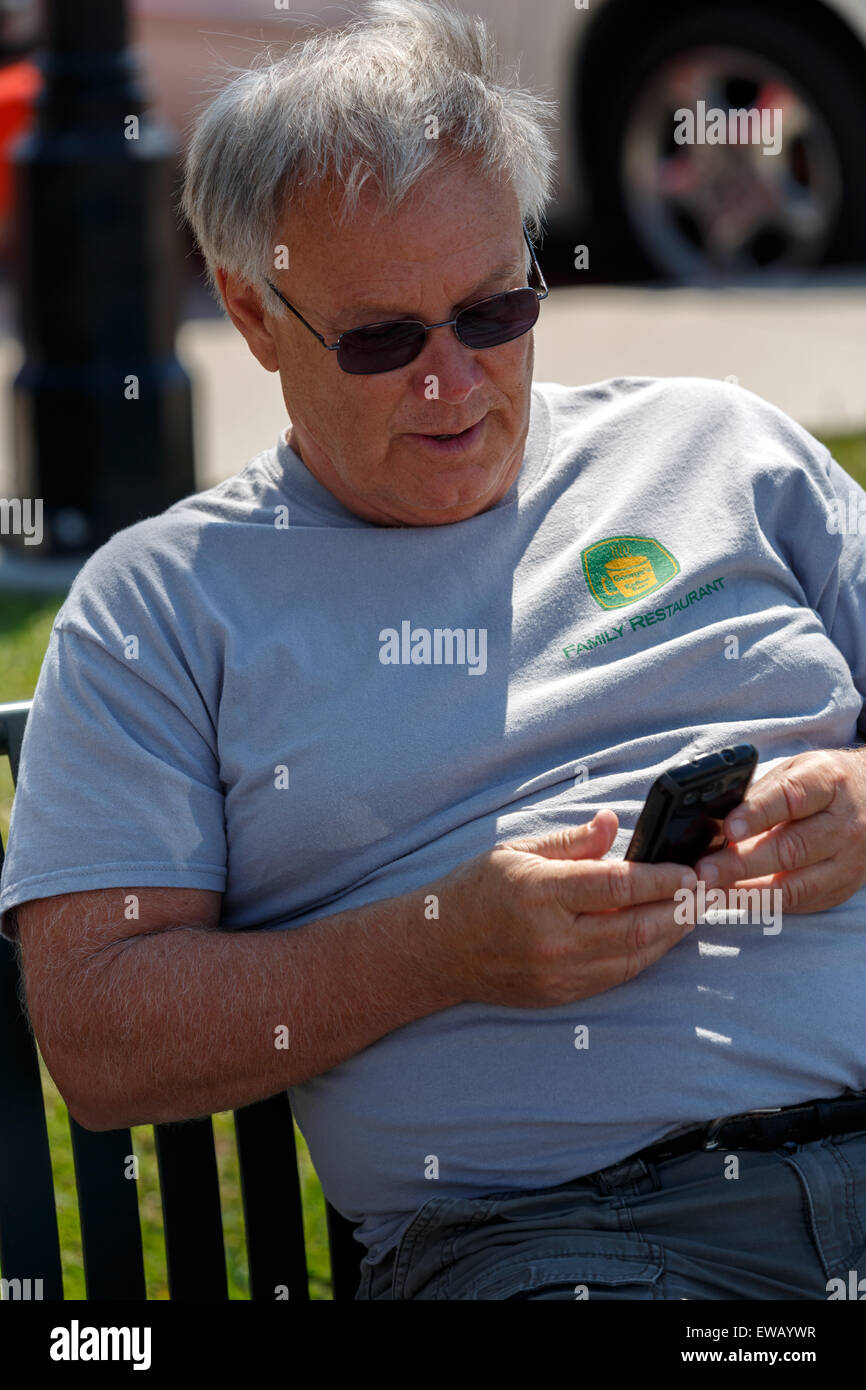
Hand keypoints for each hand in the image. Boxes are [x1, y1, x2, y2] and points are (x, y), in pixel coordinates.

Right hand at [435, 810, 696, 1007]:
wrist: (438, 949)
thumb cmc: (477, 892)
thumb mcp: (518, 851)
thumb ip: (572, 842)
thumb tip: (613, 823)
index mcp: (540, 894)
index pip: (616, 887)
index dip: (662, 880)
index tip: (692, 870)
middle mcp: (553, 939)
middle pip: (636, 928)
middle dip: (682, 909)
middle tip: (710, 890)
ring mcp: (559, 973)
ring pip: (634, 957)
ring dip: (672, 934)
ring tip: (695, 911)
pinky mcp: (562, 995)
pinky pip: (618, 976)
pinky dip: (646, 954)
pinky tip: (662, 935)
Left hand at [695, 746, 865, 913]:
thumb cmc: (822, 785)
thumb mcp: (796, 770)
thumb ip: (761, 793)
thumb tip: (716, 818)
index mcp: (828, 784)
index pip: (791, 799)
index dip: (756, 814)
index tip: (728, 829)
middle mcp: (844, 825)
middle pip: (791, 849)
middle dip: (741, 863)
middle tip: (704, 871)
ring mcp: (845, 862)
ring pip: (793, 885)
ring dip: (746, 891)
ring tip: (709, 891)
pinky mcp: (839, 889)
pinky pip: (796, 902)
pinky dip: (759, 903)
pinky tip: (730, 898)